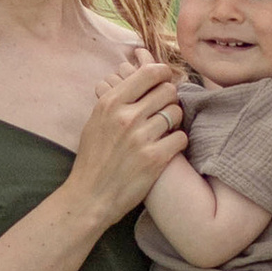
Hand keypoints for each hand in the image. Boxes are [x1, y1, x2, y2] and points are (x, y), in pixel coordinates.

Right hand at [64, 47, 185, 228]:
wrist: (90, 197)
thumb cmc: (93, 159)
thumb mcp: (96, 121)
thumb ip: (117, 100)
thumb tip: (140, 79)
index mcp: (110, 103)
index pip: (149, 74)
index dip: (163, 74)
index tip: (165, 80)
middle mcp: (126, 117)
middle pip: (168, 91)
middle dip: (169, 99)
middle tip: (164, 110)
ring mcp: (141, 137)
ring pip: (176, 113)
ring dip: (174, 121)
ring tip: (164, 131)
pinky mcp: (156, 158)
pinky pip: (181, 138)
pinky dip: (177, 142)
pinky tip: (167, 148)